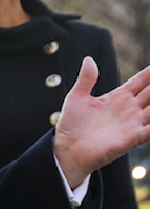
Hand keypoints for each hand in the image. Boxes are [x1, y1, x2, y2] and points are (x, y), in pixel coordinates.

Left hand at [53, 57, 149, 187]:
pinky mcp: (131, 138)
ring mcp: (132, 123)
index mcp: (118, 97)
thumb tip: (89, 59)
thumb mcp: (76, 98)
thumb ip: (86, 79)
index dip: (149, 73)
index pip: (140, 81)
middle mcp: (129, 109)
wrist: (65, 149)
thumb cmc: (71, 125)